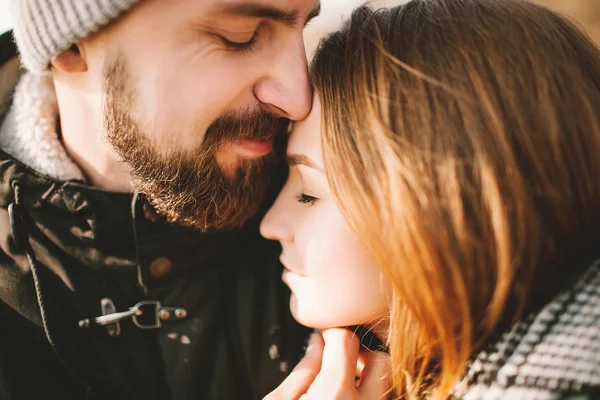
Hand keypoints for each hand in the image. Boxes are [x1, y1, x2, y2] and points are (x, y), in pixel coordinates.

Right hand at [264, 328, 390, 399]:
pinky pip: (379, 399)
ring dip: (368, 373)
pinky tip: (348, 392)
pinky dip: (368, 391)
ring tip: (344, 376)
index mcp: (333, 393)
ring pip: (386, 384)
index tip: (324, 335)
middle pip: (381, 360)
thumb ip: (303, 369)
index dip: (333, 332)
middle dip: (362, 350)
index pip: (347, 340)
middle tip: (340, 353)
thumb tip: (317, 343)